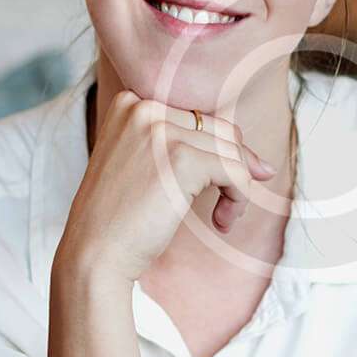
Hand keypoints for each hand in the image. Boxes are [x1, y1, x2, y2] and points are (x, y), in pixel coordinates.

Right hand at [59, 89, 278, 283]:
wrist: (94, 254)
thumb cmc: (120, 218)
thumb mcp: (144, 166)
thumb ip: (184, 148)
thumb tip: (262, 163)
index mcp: (131, 102)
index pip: (199, 117)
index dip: (219, 151)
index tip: (221, 184)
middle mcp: (144, 107)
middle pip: (220, 130)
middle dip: (236, 167)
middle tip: (228, 204)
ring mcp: (161, 130)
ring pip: (232, 151)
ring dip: (238, 187)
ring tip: (224, 217)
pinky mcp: (181, 158)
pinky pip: (235, 172)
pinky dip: (239, 198)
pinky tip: (222, 221)